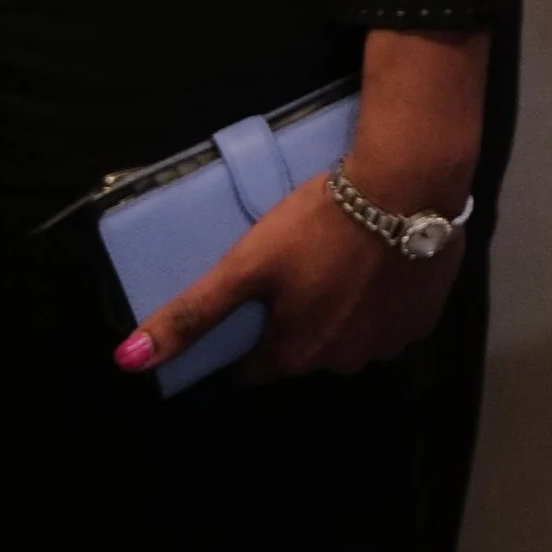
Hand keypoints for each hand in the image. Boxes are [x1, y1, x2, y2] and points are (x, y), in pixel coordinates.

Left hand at [117, 174, 465, 382]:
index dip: (251, 335)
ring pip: (352, 340)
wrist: (407, 183)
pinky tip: (380, 267)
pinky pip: (393, 324)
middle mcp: (342, 363)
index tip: (257, 300)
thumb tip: (127, 363)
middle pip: (306, 354)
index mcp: (295, 354)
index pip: (256, 368)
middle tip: (299, 273)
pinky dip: (384, 304)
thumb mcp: (245, 263)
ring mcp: (389, 343)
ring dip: (344, 316)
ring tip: (341, 264)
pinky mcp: (425, 319)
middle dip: (299, 324)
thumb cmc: (319, 223)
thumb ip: (190, 314)